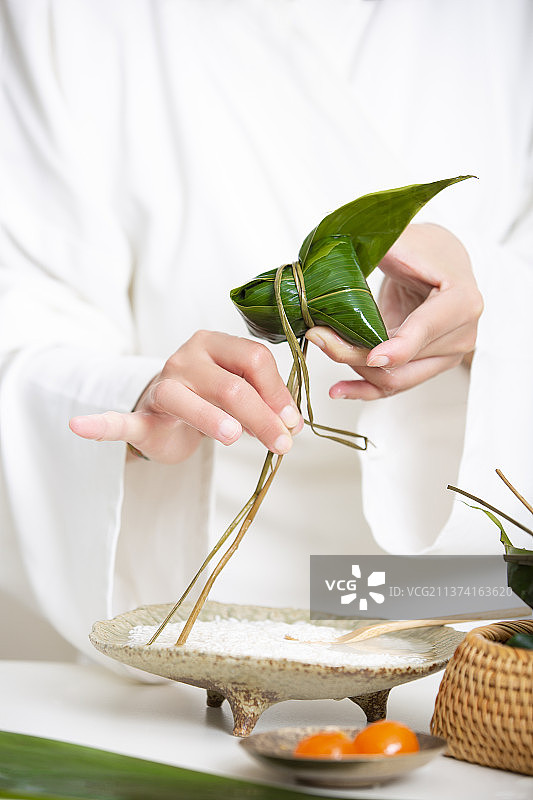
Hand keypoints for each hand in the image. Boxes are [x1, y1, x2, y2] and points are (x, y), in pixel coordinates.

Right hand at [69, 330, 302, 462]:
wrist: (169, 412)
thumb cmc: (210, 398)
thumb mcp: (239, 392)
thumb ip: (263, 401)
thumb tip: (291, 424)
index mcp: (214, 344)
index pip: (254, 359)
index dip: (278, 392)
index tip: (293, 422)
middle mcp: (186, 357)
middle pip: (230, 383)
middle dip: (262, 416)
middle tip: (284, 444)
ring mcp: (161, 385)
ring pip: (186, 399)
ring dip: (213, 420)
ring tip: (235, 438)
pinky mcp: (141, 415)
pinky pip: (119, 420)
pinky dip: (101, 425)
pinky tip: (82, 426)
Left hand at [305, 223, 482, 399]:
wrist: (440, 265)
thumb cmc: (426, 251)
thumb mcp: (405, 241)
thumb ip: (382, 246)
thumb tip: (342, 247)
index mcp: (462, 302)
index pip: (426, 330)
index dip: (398, 347)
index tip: (370, 356)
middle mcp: (461, 336)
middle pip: (403, 361)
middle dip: (356, 353)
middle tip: (318, 335)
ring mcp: (446, 357)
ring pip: (395, 379)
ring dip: (354, 370)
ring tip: (323, 347)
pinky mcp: (427, 368)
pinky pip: (394, 387)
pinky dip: (364, 390)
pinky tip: (339, 389)